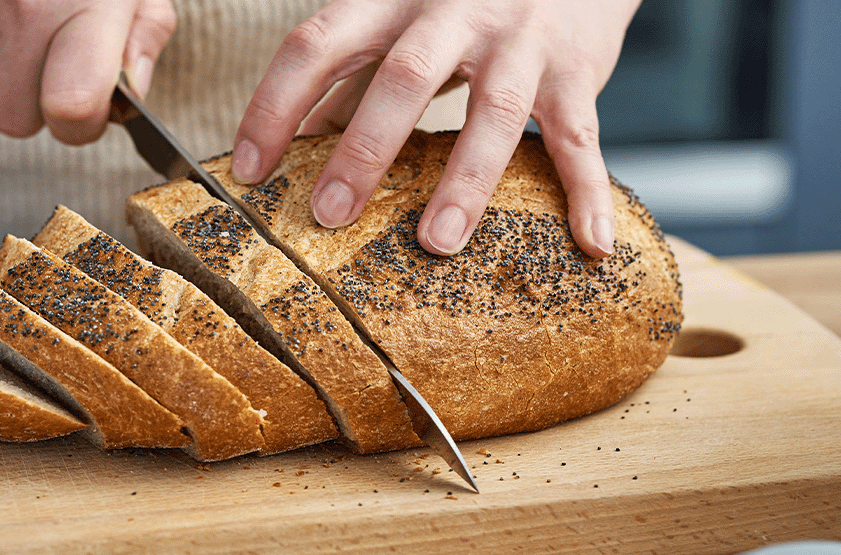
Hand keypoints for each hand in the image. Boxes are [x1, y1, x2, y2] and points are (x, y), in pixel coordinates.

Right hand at [0, 0, 175, 144]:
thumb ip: (142, 40)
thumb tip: (127, 99)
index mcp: (86, 8)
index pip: (70, 110)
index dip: (82, 124)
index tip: (91, 108)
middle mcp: (22, 8)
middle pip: (14, 118)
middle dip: (38, 104)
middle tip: (58, 65)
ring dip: (2, 69)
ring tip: (27, 23)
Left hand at [230, 0, 641, 257]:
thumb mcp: (403, 16)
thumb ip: (354, 70)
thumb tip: (297, 138)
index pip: (317, 44)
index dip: (276, 104)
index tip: (250, 170)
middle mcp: (455, 10)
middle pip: (402, 77)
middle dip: (364, 150)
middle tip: (330, 216)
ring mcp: (520, 40)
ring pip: (492, 109)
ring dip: (464, 182)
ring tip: (435, 244)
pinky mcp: (576, 70)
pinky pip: (580, 136)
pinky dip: (588, 192)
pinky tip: (589, 243)